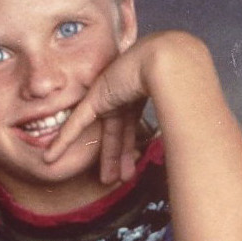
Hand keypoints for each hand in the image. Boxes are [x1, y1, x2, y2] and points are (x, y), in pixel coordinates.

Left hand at [66, 32, 167, 191]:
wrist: (168, 58)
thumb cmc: (177, 78)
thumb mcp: (176, 103)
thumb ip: (177, 122)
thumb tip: (191, 145)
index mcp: (138, 95)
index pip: (129, 127)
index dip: (128, 149)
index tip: (129, 168)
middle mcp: (123, 95)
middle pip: (117, 133)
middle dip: (117, 158)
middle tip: (116, 180)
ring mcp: (109, 95)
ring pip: (102, 134)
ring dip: (103, 158)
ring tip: (101, 182)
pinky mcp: (96, 97)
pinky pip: (76, 123)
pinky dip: (63, 140)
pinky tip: (50, 157)